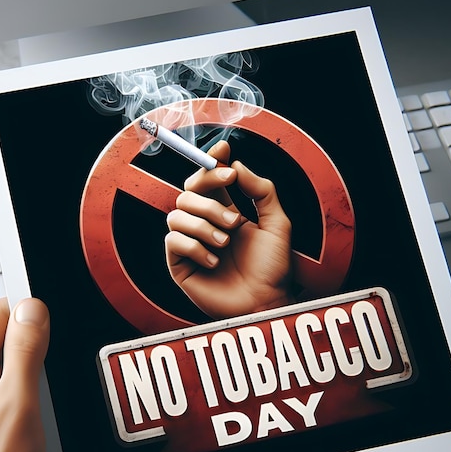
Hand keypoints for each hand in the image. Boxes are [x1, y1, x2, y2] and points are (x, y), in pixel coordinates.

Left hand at [0, 298, 49, 451]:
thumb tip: (32, 309)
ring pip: (11, 368)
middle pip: (3, 342)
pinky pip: (13, 392)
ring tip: (45, 398)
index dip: (27, 312)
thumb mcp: (19, 404)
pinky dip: (33, 394)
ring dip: (35, 373)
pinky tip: (43, 413)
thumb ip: (25, 350)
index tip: (53, 317)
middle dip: (34, 346)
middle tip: (52, 366)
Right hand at [165, 141, 292, 318]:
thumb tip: (236, 164)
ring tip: (226, 244)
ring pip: (177, 214)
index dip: (212, 160)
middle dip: (210, 200)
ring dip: (204, 225)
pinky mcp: (179, 264)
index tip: (224, 149)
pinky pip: (172, 240)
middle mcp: (204, 223)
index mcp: (225, 209)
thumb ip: (262, 191)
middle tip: (235, 220)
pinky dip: (194, 246)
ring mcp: (190, 242)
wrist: (266, 302)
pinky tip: (214, 262)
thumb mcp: (277, 223)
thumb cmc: (273, 267)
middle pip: (188, 191)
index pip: (208, 178)